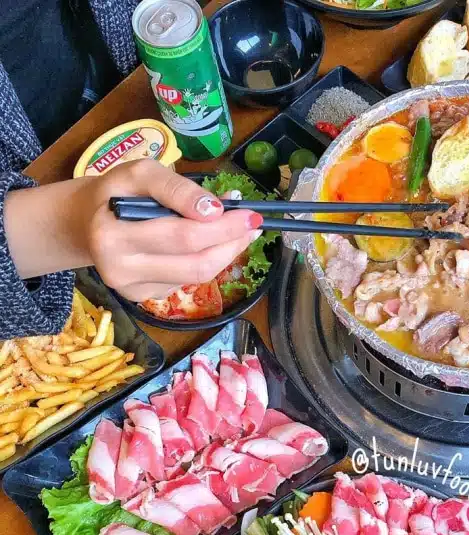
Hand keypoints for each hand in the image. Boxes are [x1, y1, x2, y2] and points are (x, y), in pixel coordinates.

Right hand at [5, 161, 262, 301]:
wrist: (86, 225)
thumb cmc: (117, 193)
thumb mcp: (140, 173)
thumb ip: (176, 188)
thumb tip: (216, 210)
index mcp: (112, 232)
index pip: (179, 233)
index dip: (219, 226)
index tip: (246, 214)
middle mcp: (118, 266)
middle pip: (193, 260)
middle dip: (231, 241)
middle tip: (253, 223)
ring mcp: (131, 288)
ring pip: (196, 275)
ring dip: (226, 253)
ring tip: (240, 232)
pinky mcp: (142, 298)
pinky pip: (186, 281)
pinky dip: (205, 261)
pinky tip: (208, 245)